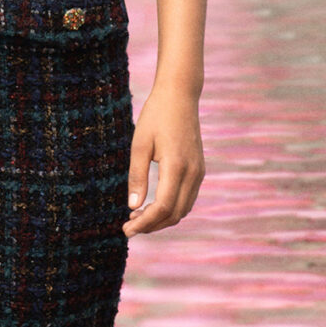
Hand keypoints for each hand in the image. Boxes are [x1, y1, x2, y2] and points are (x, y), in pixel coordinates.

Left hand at [125, 84, 204, 238]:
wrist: (179, 96)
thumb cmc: (155, 116)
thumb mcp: (139, 144)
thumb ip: (137, 177)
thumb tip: (133, 207)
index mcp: (176, 166)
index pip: (163, 207)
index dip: (145, 223)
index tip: (126, 230)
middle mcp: (193, 173)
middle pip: (175, 214)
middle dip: (152, 226)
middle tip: (128, 227)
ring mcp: (199, 172)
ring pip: (183, 209)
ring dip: (162, 219)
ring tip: (137, 218)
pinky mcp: (199, 170)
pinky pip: (187, 199)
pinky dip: (171, 209)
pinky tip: (152, 206)